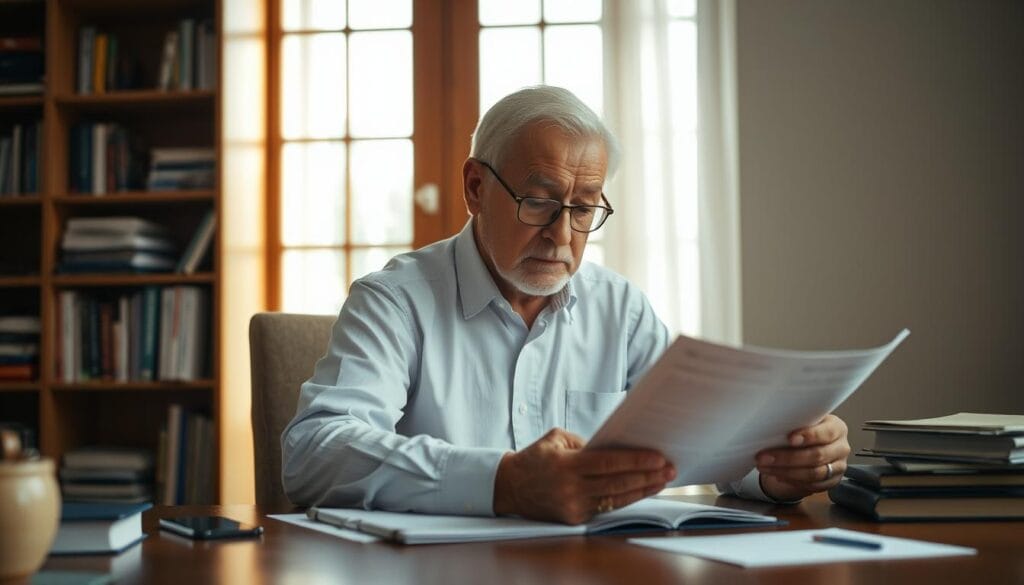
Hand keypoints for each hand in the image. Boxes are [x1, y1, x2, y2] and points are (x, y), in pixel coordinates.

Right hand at [493, 428, 675, 523]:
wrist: (509, 487)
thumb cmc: (536, 457)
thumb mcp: (556, 438)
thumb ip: (585, 443)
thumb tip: (615, 449)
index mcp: (567, 464)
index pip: (609, 463)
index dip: (636, 460)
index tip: (658, 458)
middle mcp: (571, 488)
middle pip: (618, 484)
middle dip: (647, 476)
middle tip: (670, 469)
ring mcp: (573, 507)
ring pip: (616, 499)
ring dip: (642, 490)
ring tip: (663, 480)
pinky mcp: (574, 519)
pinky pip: (605, 508)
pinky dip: (625, 499)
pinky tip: (641, 491)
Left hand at [756, 414, 849, 501]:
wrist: (812, 446)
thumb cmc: (805, 429)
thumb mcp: (804, 421)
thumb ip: (796, 421)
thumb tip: (771, 421)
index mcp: (837, 428)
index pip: (826, 433)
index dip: (809, 436)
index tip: (789, 438)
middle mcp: (841, 447)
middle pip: (817, 456)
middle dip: (788, 458)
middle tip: (763, 457)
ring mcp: (839, 467)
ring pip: (813, 474)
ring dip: (786, 472)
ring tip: (765, 467)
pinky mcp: (832, 482)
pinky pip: (812, 486)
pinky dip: (792, 481)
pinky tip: (777, 475)